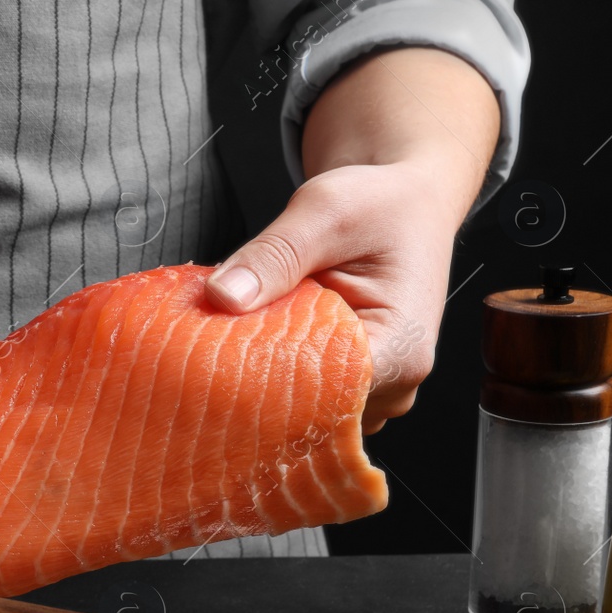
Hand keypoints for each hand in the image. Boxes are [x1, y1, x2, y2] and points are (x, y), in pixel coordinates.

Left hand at [205, 160, 457, 433]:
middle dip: (252, 381)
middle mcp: (393, 385)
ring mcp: (370, 391)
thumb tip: (222, 296)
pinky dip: (267, 372)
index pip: (321, 397)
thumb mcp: (325, 211)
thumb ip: (274, 255)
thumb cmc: (380, 204)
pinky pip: (300, 395)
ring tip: (228, 338)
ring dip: (258, 378)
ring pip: (299, 408)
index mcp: (401, 350)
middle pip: (307, 410)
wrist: (405, 202)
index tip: (214, 358)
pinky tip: (246, 343)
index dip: (263, 382)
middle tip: (206, 344)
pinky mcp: (347, 384)